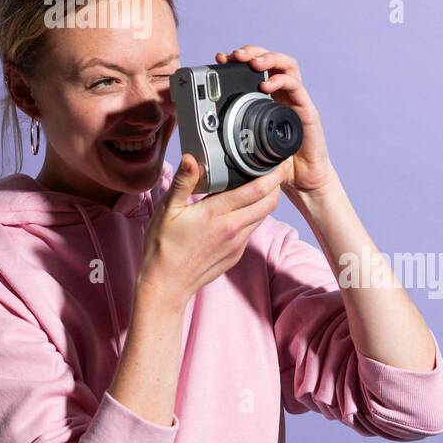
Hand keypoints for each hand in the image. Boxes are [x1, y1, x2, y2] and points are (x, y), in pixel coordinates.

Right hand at [136, 155, 284, 313]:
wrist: (166, 284)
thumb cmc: (163, 246)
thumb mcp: (167, 210)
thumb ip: (183, 182)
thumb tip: (191, 157)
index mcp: (217, 213)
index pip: (256, 190)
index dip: (273, 174)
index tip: (279, 161)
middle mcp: (233, 228)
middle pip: (269, 202)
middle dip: (276, 184)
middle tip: (275, 168)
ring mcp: (237, 243)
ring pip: (263, 216)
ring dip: (267, 199)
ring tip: (262, 184)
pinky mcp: (236, 254)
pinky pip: (252, 229)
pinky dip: (254, 215)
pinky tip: (242, 208)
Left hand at [215, 44, 334, 196]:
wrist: (302, 179)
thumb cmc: (275, 161)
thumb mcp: (247, 146)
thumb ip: (229, 138)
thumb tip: (199, 139)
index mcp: (267, 97)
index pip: (254, 67)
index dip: (238, 59)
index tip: (219, 58)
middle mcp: (282, 93)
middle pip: (270, 59)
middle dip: (251, 52)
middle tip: (235, 55)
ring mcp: (296, 99)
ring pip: (286, 65)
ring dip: (268, 58)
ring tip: (252, 63)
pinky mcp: (307, 110)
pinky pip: (297, 87)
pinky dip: (281, 81)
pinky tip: (267, 85)